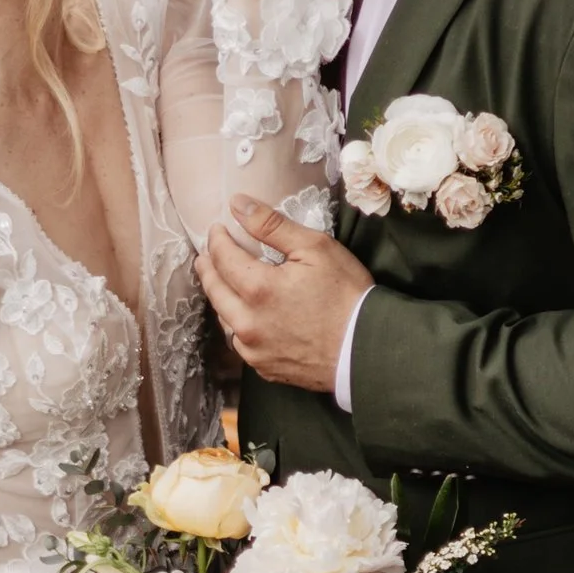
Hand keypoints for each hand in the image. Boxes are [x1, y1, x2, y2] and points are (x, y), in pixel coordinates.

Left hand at [199, 198, 370, 394]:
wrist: (367, 349)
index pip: (222, 257)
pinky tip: (244, 318)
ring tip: (221, 283)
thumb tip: (237, 204)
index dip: (217, 240)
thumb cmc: (346, 295)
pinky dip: (237, 326)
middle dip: (208, 268)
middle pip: (214, 290)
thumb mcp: (314, 248)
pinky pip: (240, 343)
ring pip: (224, 319)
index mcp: (257, 289)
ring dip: (219, 298)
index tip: (217, 229)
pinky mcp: (264, 368)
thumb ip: (271, 225)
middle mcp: (247, 323)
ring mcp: (254, 349)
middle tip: (206, 256)